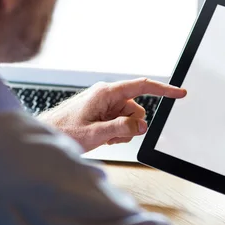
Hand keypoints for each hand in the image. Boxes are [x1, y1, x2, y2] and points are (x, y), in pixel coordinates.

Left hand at [38, 78, 186, 151]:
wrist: (44, 136)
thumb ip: (122, 129)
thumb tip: (142, 126)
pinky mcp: (101, 112)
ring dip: (121, 131)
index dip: (164, 90)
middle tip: (113, 136)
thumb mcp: (96, 133)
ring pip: (129, 118)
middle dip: (131, 126)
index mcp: (106, 92)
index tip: (180, 93)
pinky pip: (120, 122)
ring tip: (102, 137)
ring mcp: (103, 104)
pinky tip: (101, 137)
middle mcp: (106, 95)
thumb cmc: (62, 130)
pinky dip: (115, 132)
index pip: (142, 87)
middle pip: (136, 109)